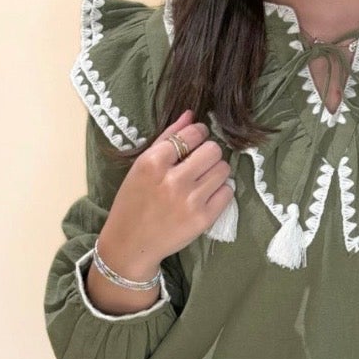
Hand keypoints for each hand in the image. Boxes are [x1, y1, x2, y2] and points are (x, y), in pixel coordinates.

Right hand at [99, 109, 233, 274]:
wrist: (130, 244)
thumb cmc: (133, 201)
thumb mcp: (141, 166)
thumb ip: (166, 138)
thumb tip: (191, 115)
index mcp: (153, 162)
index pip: (192, 133)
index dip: (199, 133)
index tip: (197, 139)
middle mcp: (173, 180)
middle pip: (213, 150)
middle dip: (209, 152)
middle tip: (200, 162)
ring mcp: (190, 201)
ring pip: (223, 169)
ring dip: (216, 171)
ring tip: (203, 179)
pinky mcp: (203, 219)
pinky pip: (227, 192)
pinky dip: (220, 191)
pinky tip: (206, 195)